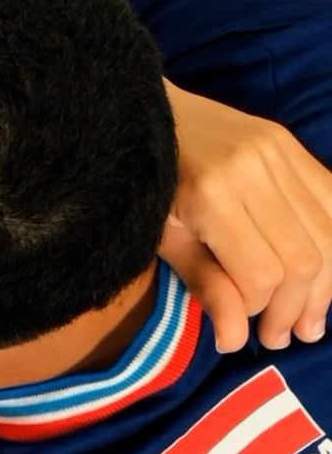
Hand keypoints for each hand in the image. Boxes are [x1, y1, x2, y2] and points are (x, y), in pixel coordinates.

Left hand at [160, 80, 331, 350]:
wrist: (140, 112)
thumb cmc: (141, 182)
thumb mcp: (159, 237)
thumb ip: (203, 284)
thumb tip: (236, 340)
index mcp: (211, 194)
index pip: (260, 273)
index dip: (256, 310)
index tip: (241, 329)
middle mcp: (253, 169)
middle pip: (303, 259)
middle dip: (296, 308)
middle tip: (282, 337)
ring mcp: (278, 151)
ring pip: (328, 235)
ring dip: (325, 287)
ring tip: (308, 321)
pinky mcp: (290, 143)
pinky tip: (322, 277)